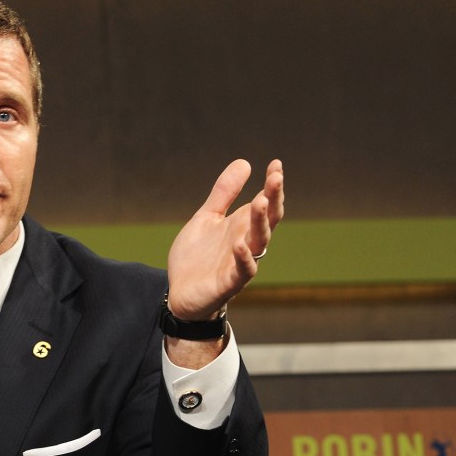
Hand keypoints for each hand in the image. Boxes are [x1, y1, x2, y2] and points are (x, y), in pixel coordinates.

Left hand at [166, 159, 284, 320]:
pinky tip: (239, 243)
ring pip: (259, 242)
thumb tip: (244, 162)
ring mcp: (240, 262)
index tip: (275, 164)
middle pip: (268, 220)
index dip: (272, 185)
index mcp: (242, 226)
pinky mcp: (229, 283)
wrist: (179, 292)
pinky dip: (244, 258)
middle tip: (276, 178)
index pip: (265, 203)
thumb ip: (223, 194)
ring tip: (260, 201)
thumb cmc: (197, 256)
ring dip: (261, 222)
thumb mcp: (206, 218)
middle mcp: (247, 242)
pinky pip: (243, 271)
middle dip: (273, 199)